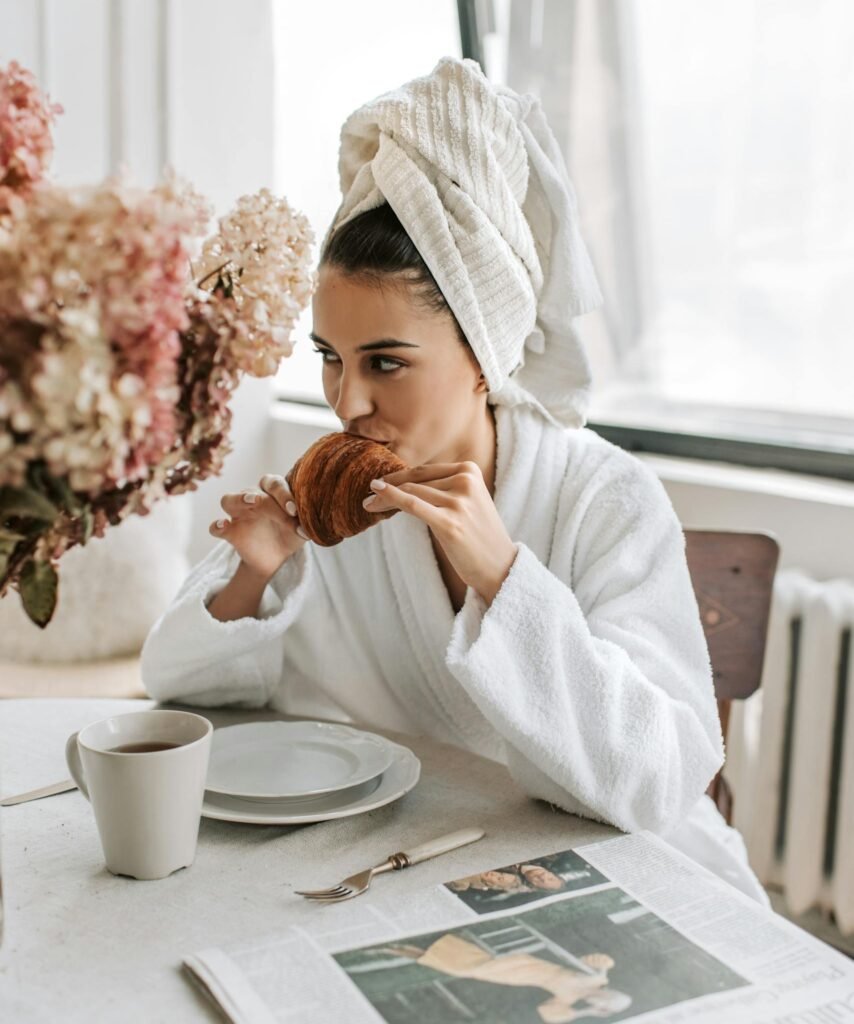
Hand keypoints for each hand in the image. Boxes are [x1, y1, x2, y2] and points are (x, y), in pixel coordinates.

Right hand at [209, 473, 307, 582]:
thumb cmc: (290, 534)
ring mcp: (238, 514)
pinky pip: (216, 527)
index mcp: (271, 492)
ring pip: (229, 499)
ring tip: (252, 502)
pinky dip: (217, 525)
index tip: (295, 510)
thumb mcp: (301, 529)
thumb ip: (305, 523)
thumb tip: (311, 527)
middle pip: (254, 489)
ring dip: (239, 499)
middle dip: (271, 498)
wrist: (276, 558)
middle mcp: (252, 498)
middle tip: (288, 510)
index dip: (285, 493)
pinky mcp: (230, 532)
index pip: (274, 484)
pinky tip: (223, 526)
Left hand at [362, 461, 516, 603]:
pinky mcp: (450, 523)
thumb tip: (402, 482)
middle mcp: (466, 481)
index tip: (381, 483)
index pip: (425, 471)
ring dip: (384, 497)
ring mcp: (459, 501)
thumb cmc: (478, 537)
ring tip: (370, 504)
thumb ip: (443, 488)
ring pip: (410, 492)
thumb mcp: (467, 502)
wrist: (500, 567)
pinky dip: (390, 499)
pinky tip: (374, 499)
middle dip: (389, 485)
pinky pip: (411, 504)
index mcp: (470, 470)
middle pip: (416, 480)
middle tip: (369, 492)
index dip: (399, 476)